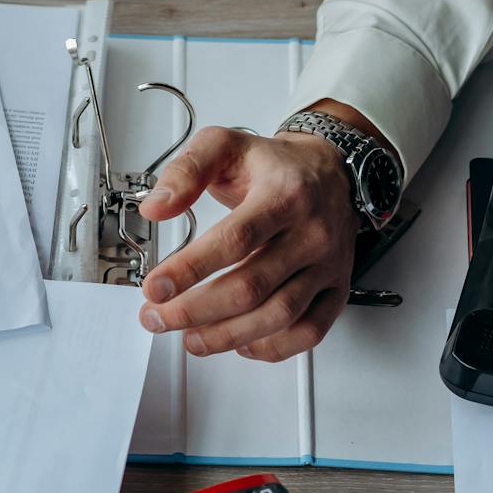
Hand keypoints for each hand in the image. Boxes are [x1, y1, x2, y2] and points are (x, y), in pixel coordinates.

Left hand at [137, 110, 370, 361]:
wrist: (330, 170)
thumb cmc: (274, 165)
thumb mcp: (225, 146)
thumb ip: (186, 171)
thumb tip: (156, 207)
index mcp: (283, 195)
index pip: (234, 240)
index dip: (190, 269)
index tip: (155, 288)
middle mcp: (311, 233)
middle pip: (252, 286)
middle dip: (196, 310)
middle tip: (158, 317)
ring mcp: (327, 264)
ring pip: (279, 315)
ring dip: (227, 335)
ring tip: (190, 338)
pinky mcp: (337, 288)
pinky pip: (309, 330)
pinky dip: (272, 347)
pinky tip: (240, 343)